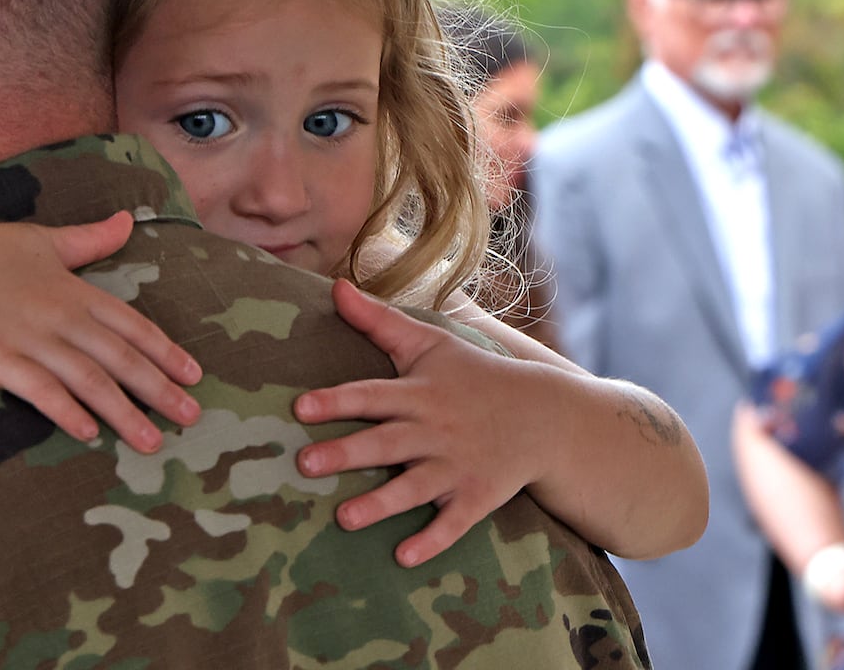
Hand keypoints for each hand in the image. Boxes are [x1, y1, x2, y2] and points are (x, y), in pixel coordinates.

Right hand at [0, 213, 201, 452]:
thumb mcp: (38, 240)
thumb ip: (87, 240)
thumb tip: (126, 221)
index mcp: (71, 287)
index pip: (130, 322)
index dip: (164, 350)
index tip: (195, 375)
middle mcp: (57, 313)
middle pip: (118, 356)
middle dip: (159, 388)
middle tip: (193, 418)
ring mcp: (26, 337)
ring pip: (87, 378)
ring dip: (123, 411)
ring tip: (152, 441)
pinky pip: (37, 388)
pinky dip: (66, 410)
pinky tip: (88, 433)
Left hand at [292, 280, 550, 566]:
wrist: (543, 415)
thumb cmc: (473, 375)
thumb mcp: (429, 342)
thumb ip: (378, 320)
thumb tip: (335, 286)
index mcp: (419, 393)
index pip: (371, 395)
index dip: (336, 400)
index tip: (300, 407)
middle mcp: (434, 431)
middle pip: (385, 443)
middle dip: (346, 454)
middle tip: (305, 464)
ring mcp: (457, 466)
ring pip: (414, 488)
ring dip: (380, 504)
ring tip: (344, 518)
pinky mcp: (477, 497)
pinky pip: (453, 523)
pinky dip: (432, 540)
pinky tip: (404, 557)